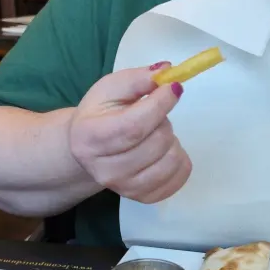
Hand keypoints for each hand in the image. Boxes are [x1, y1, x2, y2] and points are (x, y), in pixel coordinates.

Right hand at [69, 64, 191, 202]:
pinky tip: (164, 151)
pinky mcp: (144, 198)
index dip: (161, 104)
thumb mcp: (111, 88)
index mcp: (91, 137)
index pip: (135, 125)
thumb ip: (138, 79)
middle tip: (152, 117)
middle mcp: (105, 170)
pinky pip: (180, 177)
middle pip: (157, 142)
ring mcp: (125, 188)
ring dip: (171, 140)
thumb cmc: (101, 114)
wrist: (90, 148)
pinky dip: (180, 160)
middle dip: (164, 120)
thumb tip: (167, 72)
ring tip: (155, 134)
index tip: (174, 87)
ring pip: (172, 159)